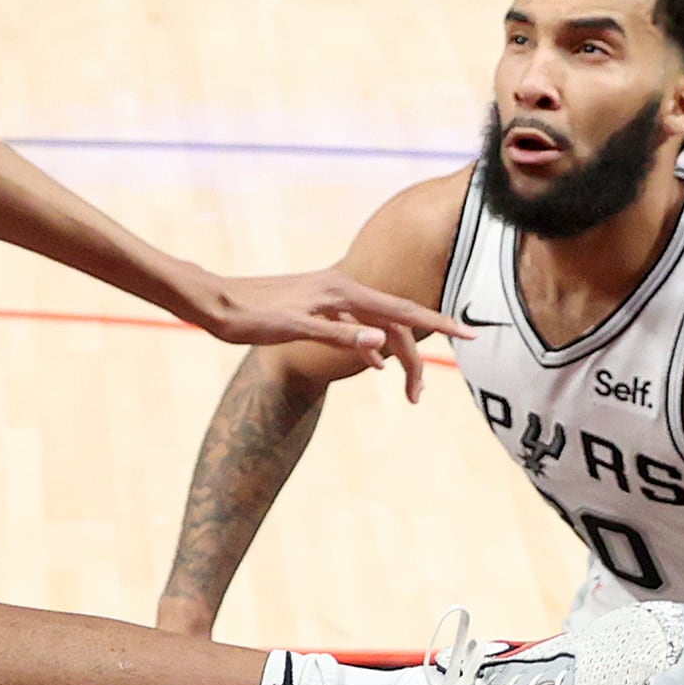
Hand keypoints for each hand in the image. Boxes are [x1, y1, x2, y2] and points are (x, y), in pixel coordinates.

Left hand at [188, 269, 467, 401]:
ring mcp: (329, 296)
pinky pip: (358, 326)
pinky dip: (371, 346)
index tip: (471, 335)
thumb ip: (337, 335)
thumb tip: (382, 341)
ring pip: (378, 325)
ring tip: (407, 394)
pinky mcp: (317, 305)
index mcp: (341, 292)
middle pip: (396, 321)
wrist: (212, 301)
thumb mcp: (291, 328)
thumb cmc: (246, 315)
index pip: (402, 310)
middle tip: (420, 396)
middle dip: (416, 357)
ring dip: (395, 357)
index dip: (439, 324)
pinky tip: (375, 366)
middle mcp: (340, 288)